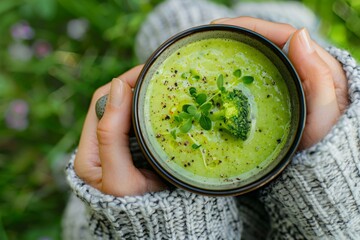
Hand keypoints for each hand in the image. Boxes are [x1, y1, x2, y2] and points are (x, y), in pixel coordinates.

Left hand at [74, 65, 166, 196]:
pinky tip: (169, 106)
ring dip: (146, 97)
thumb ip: (110, 134)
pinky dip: (155, 111)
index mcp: (89, 149)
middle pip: (117, 102)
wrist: (157, 228)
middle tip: (162, 76)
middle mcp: (103, 144)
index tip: (148, 71)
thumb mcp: (118, 177)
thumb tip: (118, 85)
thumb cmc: (135, 208)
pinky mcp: (138, 148)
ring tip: (167, 86)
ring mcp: (122, 145)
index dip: (123, 83)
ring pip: (132, 110)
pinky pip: (145, 122)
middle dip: (136, 86)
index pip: (102, 102)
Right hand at [212, 17, 347, 148]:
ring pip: (261, 59)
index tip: (225, 26)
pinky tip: (223, 75)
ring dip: (238, 51)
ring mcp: (286, 83)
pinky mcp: (275, 97)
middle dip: (240, 35)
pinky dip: (239, 72)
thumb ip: (317, 76)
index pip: (282, 35)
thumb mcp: (325, 112)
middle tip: (213, 35)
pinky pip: (256, 77)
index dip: (254, 26)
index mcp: (316, 67)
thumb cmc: (326, 141)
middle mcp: (300, 70)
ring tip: (214, 49)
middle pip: (268, 43)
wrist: (321, 164)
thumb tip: (298, 34)